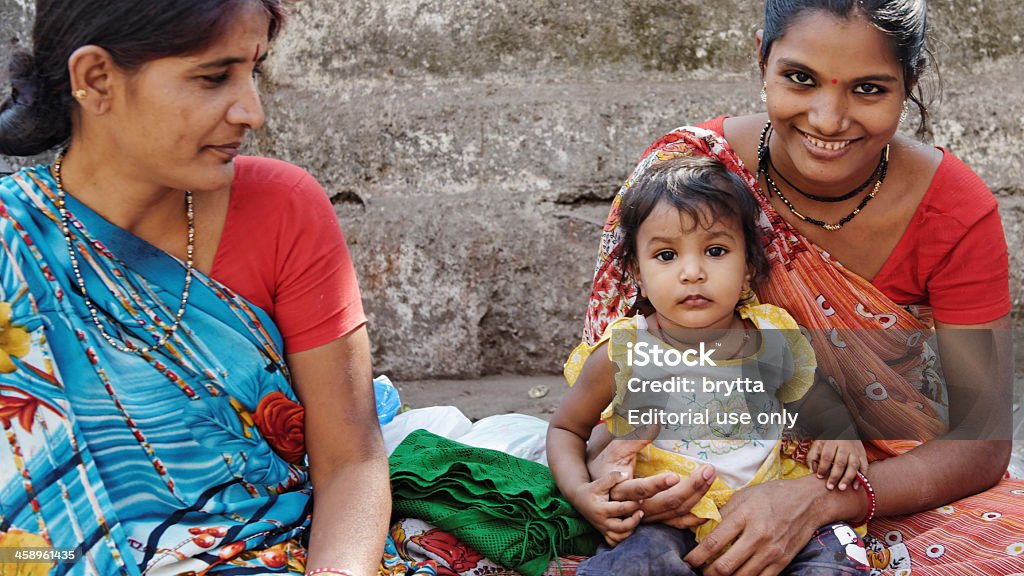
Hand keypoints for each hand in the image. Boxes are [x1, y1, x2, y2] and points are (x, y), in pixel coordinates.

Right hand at [572, 471, 646, 546]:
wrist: (579, 499)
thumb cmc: (592, 489)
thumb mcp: (599, 482)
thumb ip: (612, 478)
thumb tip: (626, 475)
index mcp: (601, 509)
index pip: (620, 509)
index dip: (632, 505)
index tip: (641, 499)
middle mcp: (602, 522)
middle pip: (621, 528)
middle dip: (634, 521)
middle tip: (641, 512)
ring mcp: (602, 529)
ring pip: (619, 537)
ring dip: (630, 531)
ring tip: (636, 519)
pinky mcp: (603, 532)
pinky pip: (614, 542)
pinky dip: (623, 539)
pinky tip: (630, 529)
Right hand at [588, 428, 716, 528]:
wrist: (601, 489)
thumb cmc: (609, 464)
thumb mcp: (617, 448)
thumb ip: (634, 437)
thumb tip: (654, 420)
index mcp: (622, 490)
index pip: (640, 490)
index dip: (657, 484)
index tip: (675, 475)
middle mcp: (635, 508)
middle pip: (666, 502)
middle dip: (690, 487)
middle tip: (708, 470)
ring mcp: (647, 516)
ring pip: (675, 512)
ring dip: (696, 497)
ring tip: (710, 478)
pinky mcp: (655, 519)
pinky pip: (676, 523)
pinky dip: (692, 519)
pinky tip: (707, 512)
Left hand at [683, 476, 827, 575]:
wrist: (809, 501)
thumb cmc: (772, 495)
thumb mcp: (744, 496)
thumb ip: (723, 513)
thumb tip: (702, 529)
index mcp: (744, 515)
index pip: (713, 542)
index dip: (696, 556)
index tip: (688, 561)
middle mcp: (758, 535)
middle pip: (725, 566)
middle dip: (707, 573)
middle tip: (699, 571)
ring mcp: (772, 551)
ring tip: (715, 574)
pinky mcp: (783, 562)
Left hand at [807, 439, 867, 489]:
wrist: (843, 427)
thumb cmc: (828, 440)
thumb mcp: (818, 444)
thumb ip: (812, 456)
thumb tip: (812, 471)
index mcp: (831, 441)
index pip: (827, 456)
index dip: (823, 467)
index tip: (819, 477)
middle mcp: (845, 445)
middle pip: (840, 462)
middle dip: (835, 476)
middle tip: (830, 487)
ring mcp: (855, 450)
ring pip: (853, 465)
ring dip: (848, 478)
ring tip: (842, 488)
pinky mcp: (863, 454)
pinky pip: (864, 467)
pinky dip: (861, 478)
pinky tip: (856, 487)